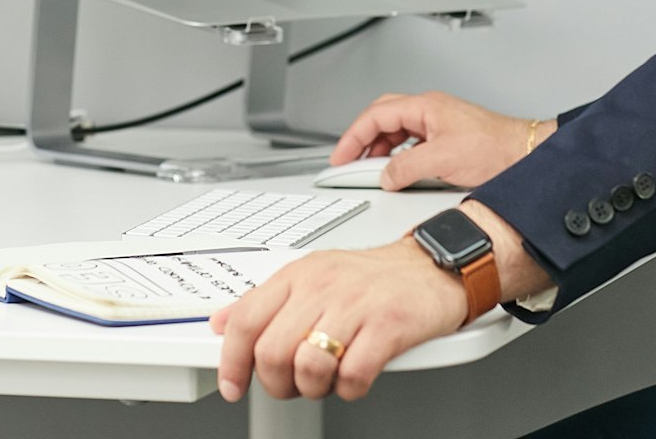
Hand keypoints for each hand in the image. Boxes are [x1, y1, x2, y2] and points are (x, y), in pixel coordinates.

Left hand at [212, 238, 465, 401]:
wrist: (433, 266)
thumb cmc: (374, 277)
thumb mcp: (312, 276)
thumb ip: (266, 301)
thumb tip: (222, 321)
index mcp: (299, 275)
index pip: (246, 320)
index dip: (231, 361)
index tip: (232, 385)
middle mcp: (322, 286)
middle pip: (272, 352)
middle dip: (277, 383)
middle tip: (292, 385)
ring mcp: (356, 305)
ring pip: (308, 366)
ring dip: (314, 388)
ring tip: (327, 380)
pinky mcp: (388, 326)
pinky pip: (353, 376)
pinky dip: (351, 388)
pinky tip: (356, 376)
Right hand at [333, 91, 551, 190]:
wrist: (524, 155)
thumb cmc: (494, 149)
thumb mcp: (441, 160)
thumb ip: (406, 167)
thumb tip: (385, 176)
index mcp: (424, 107)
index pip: (375, 116)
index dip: (352, 137)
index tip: (341, 157)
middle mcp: (430, 111)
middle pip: (382, 118)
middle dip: (362, 140)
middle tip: (349, 161)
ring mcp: (438, 123)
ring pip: (396, 131)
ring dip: (380, 150)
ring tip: (372, 171)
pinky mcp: (447, 137)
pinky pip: (411, 142)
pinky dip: (398, 156)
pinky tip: (398, 171)